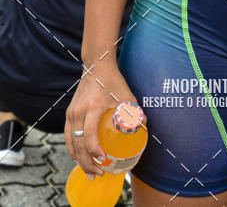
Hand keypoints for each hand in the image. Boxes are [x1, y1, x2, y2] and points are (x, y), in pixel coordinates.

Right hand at [65, 60, 140, 177]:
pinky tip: (81, 158)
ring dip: (78, 160)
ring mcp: (71, 113)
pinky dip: (73, 149)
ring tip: (90, 171)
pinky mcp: (69, 113)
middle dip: (87, 162)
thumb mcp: (127, 95)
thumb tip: (144, 130)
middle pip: (78, 144)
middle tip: (98, 174)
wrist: (96, 66)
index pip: (89, 134)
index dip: (94, 150)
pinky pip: (68, 136)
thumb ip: (135, 112)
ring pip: (71, 143)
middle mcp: (78, 112)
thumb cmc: (113, 81)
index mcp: (93, 107)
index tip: (103, 161)